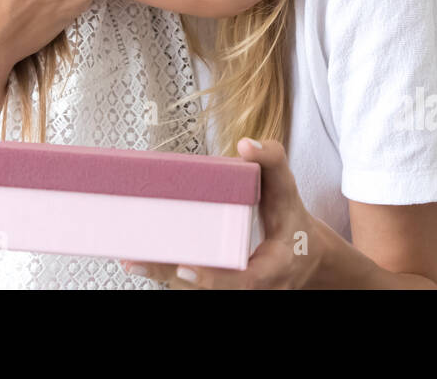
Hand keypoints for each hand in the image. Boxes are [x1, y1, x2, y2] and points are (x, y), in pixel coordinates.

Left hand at [119, 139, 324, 288]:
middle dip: (171, 275)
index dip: (215, 278)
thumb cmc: (293, 223)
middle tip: (138, 260)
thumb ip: (273, 163)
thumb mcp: (289, 191)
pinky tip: (141, 262)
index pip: (245, 282)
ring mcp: (236, 292)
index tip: (186, 266)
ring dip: (163, 277)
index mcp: (274, 268)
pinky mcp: (221, 289)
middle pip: (208, 290)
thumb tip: (246, 144)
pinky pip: (192, 286)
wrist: (304, 258)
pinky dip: (168, 274)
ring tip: (132, 259)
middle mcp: (254, 288)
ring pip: (196, 291)